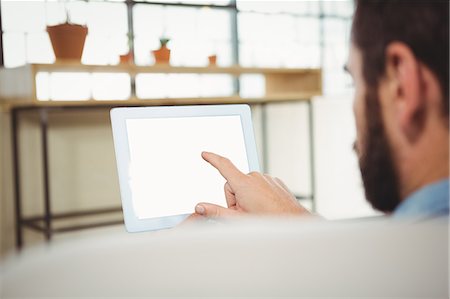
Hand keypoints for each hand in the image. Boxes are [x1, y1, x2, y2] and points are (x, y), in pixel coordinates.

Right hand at [194, 151, 310, 217]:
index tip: (205, 154)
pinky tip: (266, 206)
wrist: (293, 222)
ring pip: (247, 186)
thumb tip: (199, 206)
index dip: (212, 159)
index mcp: (244, 184)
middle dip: (235, 198)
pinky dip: (259, 195)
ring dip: (248, 197)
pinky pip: (260, 186)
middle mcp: (255, 177)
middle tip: (244, 212)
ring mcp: (267, 178)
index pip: (224, 165)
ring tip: (258, 211)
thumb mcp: (237, 219)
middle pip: (234, 183)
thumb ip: (215, 211)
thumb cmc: (268, 222)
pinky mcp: (275, 181)